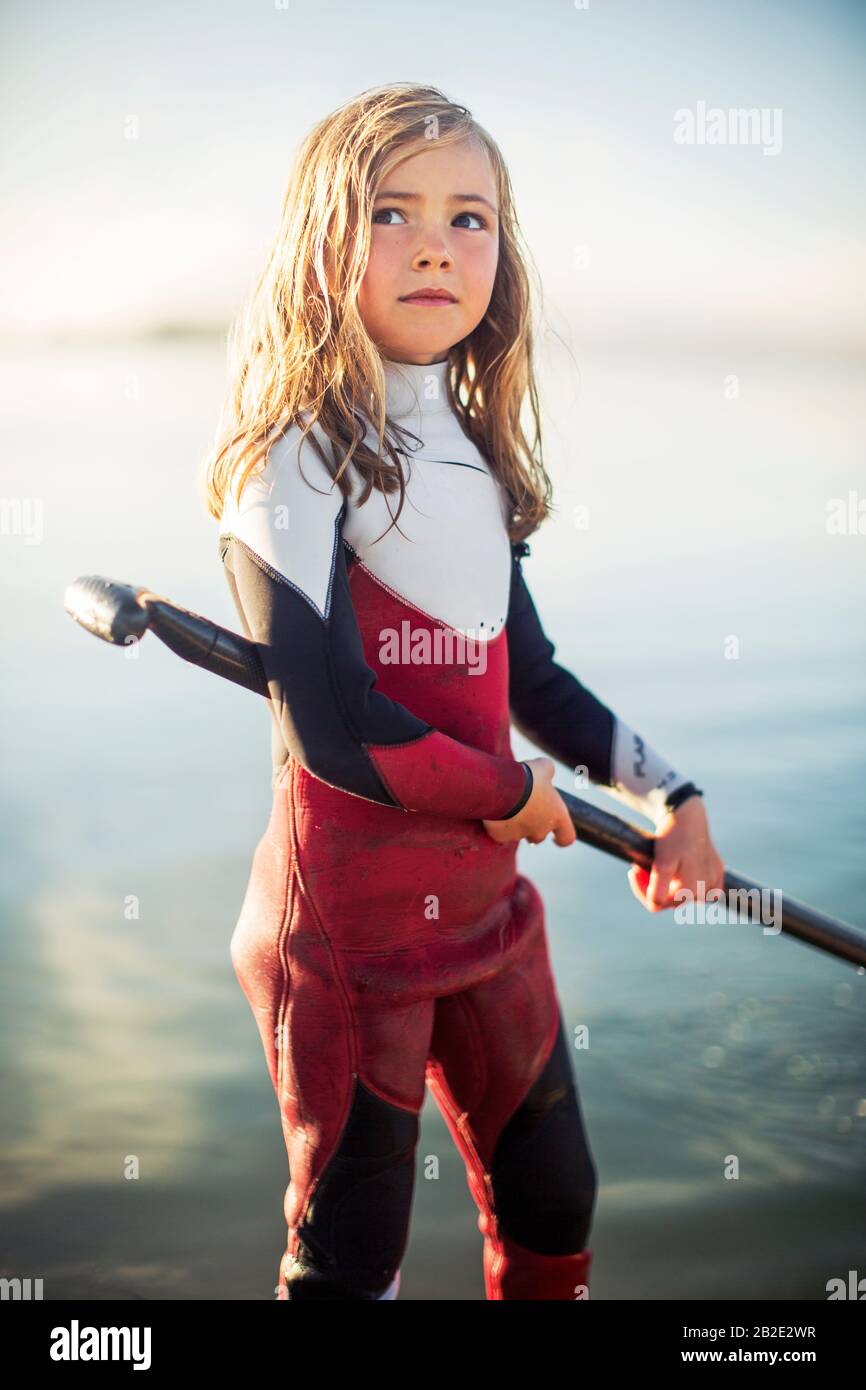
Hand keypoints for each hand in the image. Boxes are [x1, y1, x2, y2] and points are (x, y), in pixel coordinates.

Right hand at [482, 757, 575, 847]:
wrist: (503, 788)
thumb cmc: (528, 779)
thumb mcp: (544, 768)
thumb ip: (548, 770)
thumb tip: (547, 769)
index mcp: (556, 816)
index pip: (567, 837)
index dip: (562, 837)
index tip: (556, 836)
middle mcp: (540, 829)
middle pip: (539, 837)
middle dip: (533, 828)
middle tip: (524, 811)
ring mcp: (520, 834)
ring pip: (519, 835)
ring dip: (515, 825)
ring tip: (508, 808)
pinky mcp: (501, 835)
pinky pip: (501, 833)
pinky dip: (498, 826)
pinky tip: (495, 812)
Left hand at [627, 795, 724, 911]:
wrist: (687, 813)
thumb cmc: (674, 837)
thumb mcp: (662, 863)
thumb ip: (658, 889)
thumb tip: (655, 906)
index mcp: (691, 889)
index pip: (657, 904)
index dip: (642, 890)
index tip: (633, 869)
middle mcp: (706, 888)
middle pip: (672, 901)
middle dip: (654, 885)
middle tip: (642, 866)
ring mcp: (714, 879)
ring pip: (688, 897)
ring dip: (672, 887)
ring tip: (663, 868)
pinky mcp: (717, 870)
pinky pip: (706, 890)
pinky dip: (693, 886)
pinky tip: (683, 874)